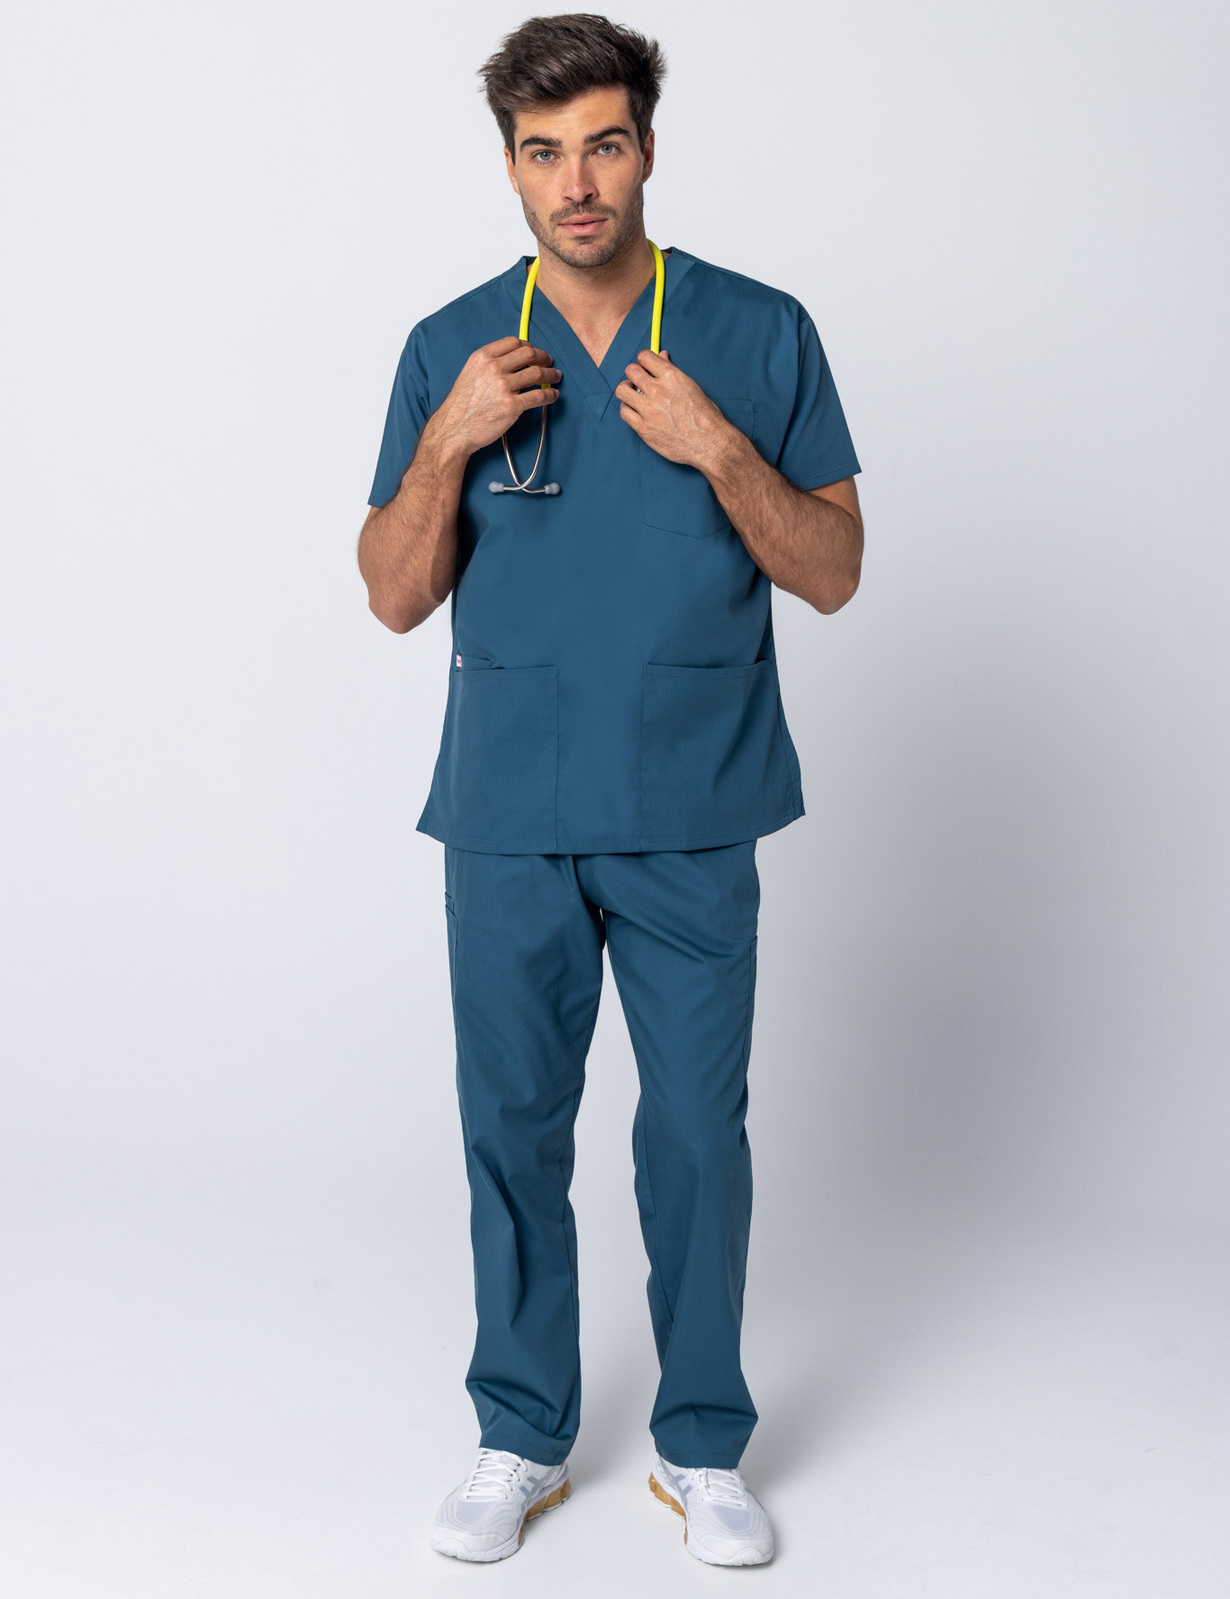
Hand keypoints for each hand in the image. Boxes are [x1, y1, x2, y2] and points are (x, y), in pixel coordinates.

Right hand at [437, 337, 560, 455]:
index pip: (514, 342)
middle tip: (549, 363)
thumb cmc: (461, 405)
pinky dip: (550, 395)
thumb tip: (512, 360)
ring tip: (555, 377)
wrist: (454, 429)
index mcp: (483, 357)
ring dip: (551, 374)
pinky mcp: (512, 406)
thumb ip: (488, 364)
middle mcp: (493, 368)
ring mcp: (503, 387)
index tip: (534, 353)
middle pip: (529, 354)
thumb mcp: (470, 373)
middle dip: (543, 357)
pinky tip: (553, 395)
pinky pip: (539, 396)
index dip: (529, 346)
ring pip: (537, 374)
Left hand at [614, 349, 732, 467]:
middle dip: (634, 374)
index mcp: (671, 376)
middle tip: (638, 382)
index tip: (645, 368)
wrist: (709, 443)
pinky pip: (624, 412)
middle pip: (630, 371)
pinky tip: (635, 411)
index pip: (644, 357)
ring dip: (627, 391)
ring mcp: (648, 410)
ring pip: (622, 391)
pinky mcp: (643, 428)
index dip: (644, 361)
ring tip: (633, 396)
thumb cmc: (705, 416)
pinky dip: (627, 409)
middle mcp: (657, 390)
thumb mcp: (691, 386)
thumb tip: (662, 356)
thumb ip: (672, 371)